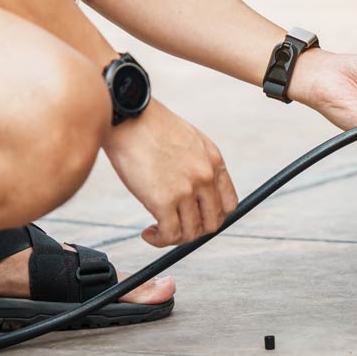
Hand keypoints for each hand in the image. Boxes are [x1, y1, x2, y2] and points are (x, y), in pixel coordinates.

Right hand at [102, 99, 237, 246]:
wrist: (128, 115)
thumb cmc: (150, 126)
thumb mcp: (188, 141)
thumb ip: (198, 165)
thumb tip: (192, 193)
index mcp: (214, 161)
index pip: (229, 204)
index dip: (213, 216)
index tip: (196, 218)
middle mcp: (206, 177)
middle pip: (213, 222)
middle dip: (194, 230)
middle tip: (175, 226)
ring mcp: (187, 189)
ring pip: (192, 232)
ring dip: (175, 237)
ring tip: (158, 230)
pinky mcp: (164, 200)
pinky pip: (170, 234)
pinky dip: (159, 240)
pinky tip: (148, 233)